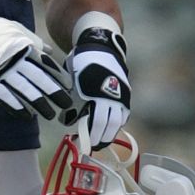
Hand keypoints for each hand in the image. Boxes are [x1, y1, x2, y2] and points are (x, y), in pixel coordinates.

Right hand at [0, 47, 72, 119]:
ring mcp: (2, 72)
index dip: (58, 76)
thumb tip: (48, 51)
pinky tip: (27, 116)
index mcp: (23, 46)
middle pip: (39, 78)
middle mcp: (15, 60)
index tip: (68, 86)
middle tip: (66, 104)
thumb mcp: (14, 29)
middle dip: (54, 92)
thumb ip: (33, 41)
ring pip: (25, 91)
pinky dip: (17, 107)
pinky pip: (6, 97)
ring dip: (39, 104)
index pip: (45, 63)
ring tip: (50, 114)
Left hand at [65, 29, 129, 147]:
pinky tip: (108, 128)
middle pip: (108, 125)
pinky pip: (123, 114)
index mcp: (96, 92)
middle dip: (100, 138)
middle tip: (91, 146)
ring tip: (100, 141)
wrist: (100, 47)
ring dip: (109, 133)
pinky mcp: (126, 94)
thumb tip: (67, 121)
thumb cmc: (81, 64)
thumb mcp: (72, 81)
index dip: (90, 135)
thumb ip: (71, 101)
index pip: (96, 122)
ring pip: (118, 121)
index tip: (83, 143)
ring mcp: (121, 95)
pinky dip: (116, 123)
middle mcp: (111, 95)